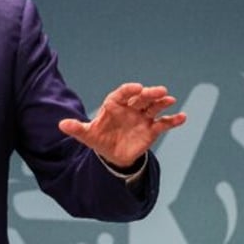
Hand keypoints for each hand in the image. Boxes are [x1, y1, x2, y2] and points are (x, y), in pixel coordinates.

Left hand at [58, 82, 186, 167]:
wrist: (112, 155)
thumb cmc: (99, 139)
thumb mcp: (87, 135)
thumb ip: (77, 129)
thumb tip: (61, 125)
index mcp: (114, 105)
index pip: (122, 94)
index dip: (129, 90)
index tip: (137, 88)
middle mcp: (130, 108)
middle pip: (141, 98)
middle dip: (150, 93)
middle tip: (160, 90)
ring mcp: (142, 117)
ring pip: (153, 107)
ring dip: (162, 103)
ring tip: (170, 99)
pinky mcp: (152, 129)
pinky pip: (163, 123)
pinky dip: (173, 120)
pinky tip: (182, 117)